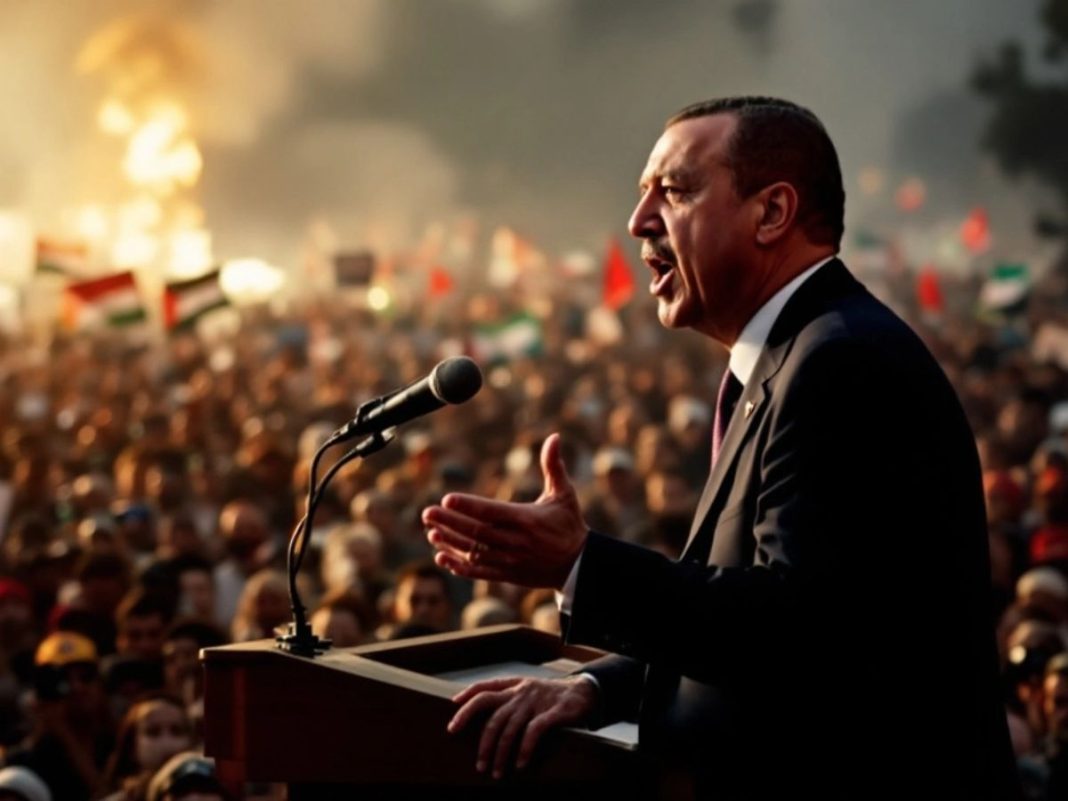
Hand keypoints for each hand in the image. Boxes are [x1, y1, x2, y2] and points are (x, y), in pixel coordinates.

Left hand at [422, 433, 586, 588]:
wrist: (578, 565)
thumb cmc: (569, 524)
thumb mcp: (564, 494)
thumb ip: (554, 466)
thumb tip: (554, 436)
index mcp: (526, 519)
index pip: (491, 512)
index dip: (468, 506)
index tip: (447, 498)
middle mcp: (516, 541)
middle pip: (477, 532)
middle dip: (450, 522)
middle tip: (428, 513)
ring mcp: (510, 560)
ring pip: (474, 552)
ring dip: (450, 543)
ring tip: (431, 532)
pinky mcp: (508, 574)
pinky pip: (479, 572)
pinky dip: (459, 565)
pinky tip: (442, 556)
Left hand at [448, 675, 597, 777]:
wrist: (584, 692)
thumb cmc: (550, 696)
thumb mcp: (527, 690)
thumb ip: (508, 699)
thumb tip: (484, 720)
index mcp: (513, 685)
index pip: (483, 689)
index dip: (466, 703)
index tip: (453, 723)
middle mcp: (521, 691)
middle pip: (490, 711)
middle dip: (481, 740)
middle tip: (478, 763)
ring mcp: (536, 701)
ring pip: (509, 727)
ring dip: (500, 753)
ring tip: (496, 771)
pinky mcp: (553, 712)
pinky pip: (533, 732)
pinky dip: (524, 750)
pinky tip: (520, 764)